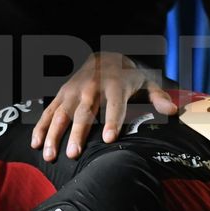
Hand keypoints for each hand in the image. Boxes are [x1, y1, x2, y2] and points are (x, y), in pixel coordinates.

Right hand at [31, 52, 177, 161]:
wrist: (105, 55)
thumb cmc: (128, 75)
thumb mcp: (147, 81)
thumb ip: (158, 96)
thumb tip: (173, 110)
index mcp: (114, 85)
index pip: (114, 105)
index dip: (112, 121)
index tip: (109, 139)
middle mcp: (91, 87)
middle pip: (83, 112)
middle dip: (77, 133)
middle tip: (73, 154)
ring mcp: (73, 90)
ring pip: (61, 113)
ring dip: (54, 134)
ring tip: (50, 155)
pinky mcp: (62, 93)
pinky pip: (49, 111)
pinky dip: (41, 127)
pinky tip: (36, 145)